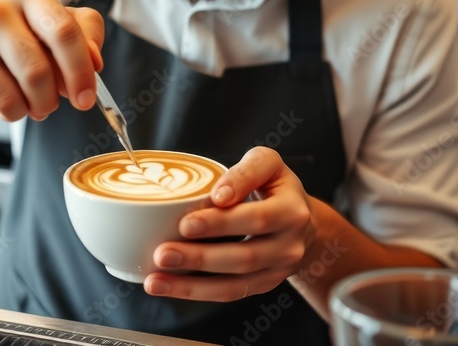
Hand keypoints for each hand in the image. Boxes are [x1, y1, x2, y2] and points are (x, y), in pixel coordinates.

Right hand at [0, 0, 103, 120]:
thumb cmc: (13, 39)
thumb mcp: (51, 28)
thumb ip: (83, 35)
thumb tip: (95, 61)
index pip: (68, 30)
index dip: (83, 67)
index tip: (89, 94)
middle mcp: (2, 6)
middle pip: (51, 55)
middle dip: (70, 85)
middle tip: (78, 103)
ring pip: (32, 80)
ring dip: (44, 103)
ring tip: (39, 104)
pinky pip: (7, 100)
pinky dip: (17, 112)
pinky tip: (13, 105)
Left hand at [144, 147, 314, 301]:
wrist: (301, 221)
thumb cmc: (275, 186)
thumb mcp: (268, 164)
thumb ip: (246, 171)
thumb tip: (218, 195)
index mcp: (291, 211)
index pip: (257, 218)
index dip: (221, 222)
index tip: (186, 223)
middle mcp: (289, 245)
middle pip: (244, 256)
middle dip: (200, 258)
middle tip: (162, 253)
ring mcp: (278, 271)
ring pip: (235, 283)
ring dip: (191, 285)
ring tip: (156, 280)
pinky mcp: (264, 285)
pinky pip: (230, 293)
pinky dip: (197, 292)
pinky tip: (168, 286)